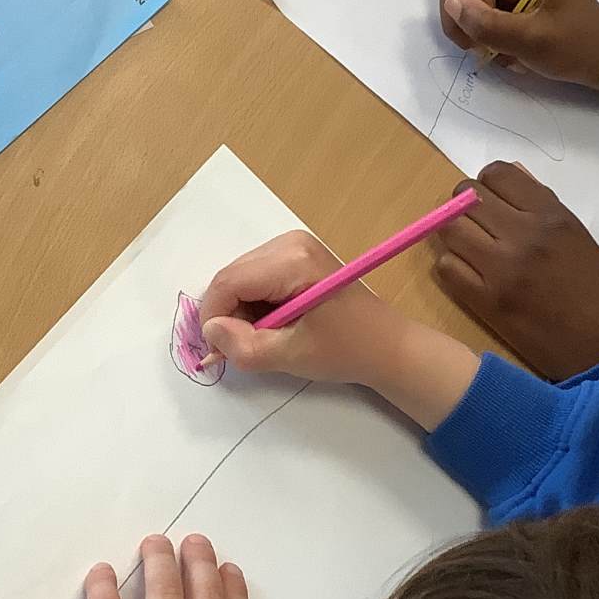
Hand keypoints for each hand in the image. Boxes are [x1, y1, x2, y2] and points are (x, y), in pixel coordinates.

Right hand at [198, 231, 480, 427]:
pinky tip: (274, 323)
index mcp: (292, 261)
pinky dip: (253, 303)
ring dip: (240, 311)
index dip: (213, 318)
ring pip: (239, 277)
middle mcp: (289, 242)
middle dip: (228, 315)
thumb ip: (245, 347)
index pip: (228, 283)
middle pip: (231, 277)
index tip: (218, 352)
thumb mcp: (292, 356)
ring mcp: (293, 244)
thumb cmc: (347, 350)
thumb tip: (210, 333)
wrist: (388, 345)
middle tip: (243, 348)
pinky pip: (255, 276)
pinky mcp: (296, 254)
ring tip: (265, 337)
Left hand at [433, 161, 598, 379]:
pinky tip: (469, 274)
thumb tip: (508, 178)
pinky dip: (452, 267)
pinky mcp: (486, 302)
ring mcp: (502, 268)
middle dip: (465, 206)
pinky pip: (446, 268)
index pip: (497, 174)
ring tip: (470, 248)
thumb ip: (540, 206)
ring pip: (449, 229)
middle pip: (466, 197)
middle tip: (476, 225)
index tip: (490, 200)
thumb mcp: (577, 236)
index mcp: (551, 215)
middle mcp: (524, 234)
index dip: (487, 184)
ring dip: (455, 235)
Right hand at [439, 0, 598, 99]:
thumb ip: (490, 24)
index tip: (484, 47)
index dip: (466, 14)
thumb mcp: (534, 41)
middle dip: (466, 19)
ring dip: (478, 28)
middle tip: (486, 49)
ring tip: (504, 49)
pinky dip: (489, 29)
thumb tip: (452, 4)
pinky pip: (482, 4)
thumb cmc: (580, 48)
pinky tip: (510, 45)